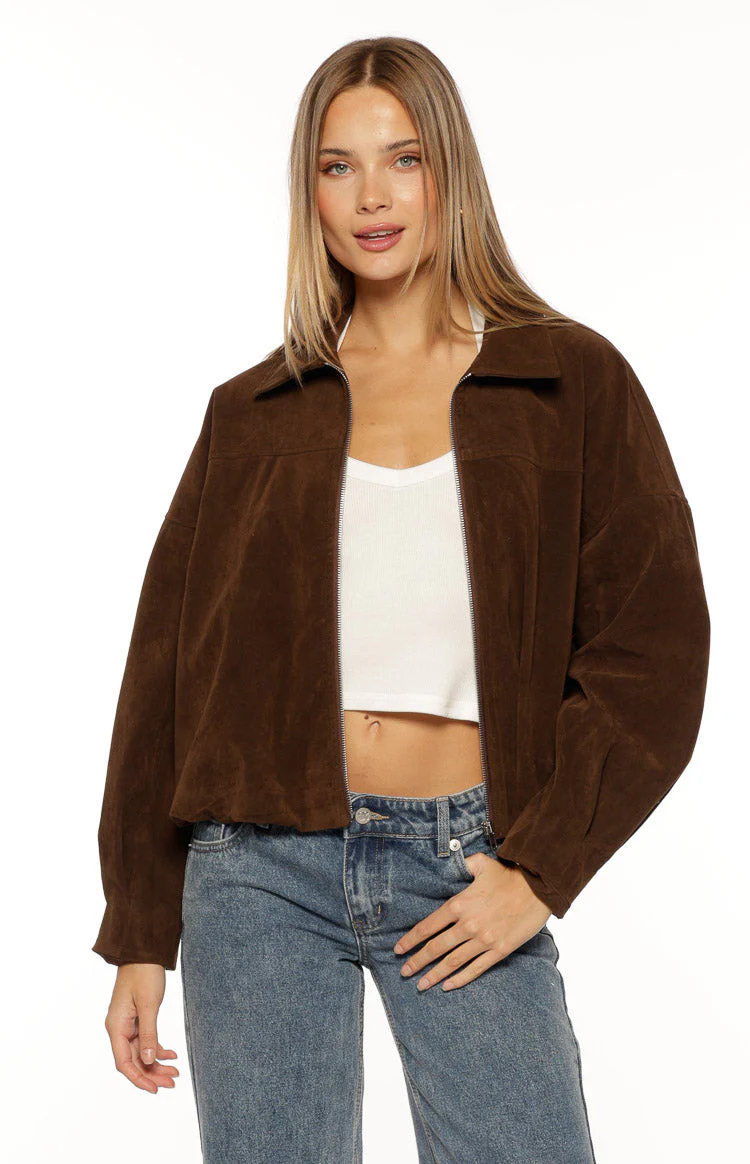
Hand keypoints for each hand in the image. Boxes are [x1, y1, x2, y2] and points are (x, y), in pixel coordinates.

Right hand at [103, 964, 179, 1092]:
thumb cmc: (143, 973)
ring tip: (175, 1073)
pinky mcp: (137, 1019)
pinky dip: (158, 1049)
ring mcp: (128, 1024)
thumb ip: (149, 1033)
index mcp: (116, 1027)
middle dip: (152, 1073)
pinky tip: (172, 1054)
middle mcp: (119, 1028)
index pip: (124, 1062)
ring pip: (141, 1052)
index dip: (138, 1078)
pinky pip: (146, 1041)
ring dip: (157, 1063)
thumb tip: (149, 1060)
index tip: (155, 1089)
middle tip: (172, 1083)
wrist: (143, 951)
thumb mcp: (149, 1004)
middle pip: (133, 1061)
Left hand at [393, 852, 550, 992]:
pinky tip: (447, 985)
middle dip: (417, 962)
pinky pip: (475, 968)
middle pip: (436, 948)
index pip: (428, 926)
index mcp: (459, 904)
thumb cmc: (508, 875)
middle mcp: (468, 925)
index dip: (411, 940)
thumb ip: (462, 864)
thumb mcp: (481, 864)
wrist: (538, 888)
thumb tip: (450, 860)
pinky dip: (460, 979)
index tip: (398, 950)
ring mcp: (484, 940)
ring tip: (421, 984)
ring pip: (452, 962)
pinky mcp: (499, 950)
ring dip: (434, 974)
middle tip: (404, 972)